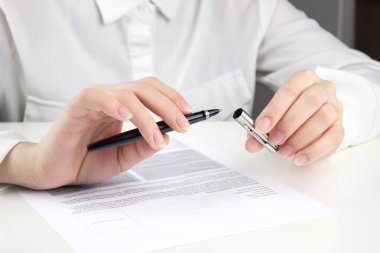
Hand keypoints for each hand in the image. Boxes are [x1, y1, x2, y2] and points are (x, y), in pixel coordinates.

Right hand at [0, 77, 191, 188]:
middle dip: (169, 106)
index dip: (173, 98)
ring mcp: (95, 100)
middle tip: (183, 125)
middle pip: (145, 88)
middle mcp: (112, 98)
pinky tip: (125, 116)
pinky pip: (96, 97)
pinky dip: (113, 104)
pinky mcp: (77, 107)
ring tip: (156, 137)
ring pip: (127, 94)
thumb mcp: (122, 158)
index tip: (191, 114)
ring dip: (146, 115)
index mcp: (124, 106)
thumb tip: (166, 137)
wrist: (53, 171)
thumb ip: (141, 147)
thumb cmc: (86, 161)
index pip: (152, 92)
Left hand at [246, 70, 343, 165]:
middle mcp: (322, 89)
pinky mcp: (340, 126)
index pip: (290, 89)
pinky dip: (315, 150)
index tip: (262, 127)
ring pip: (323, 118)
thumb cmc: (291, 110)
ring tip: (285, 152)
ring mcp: (335, 106)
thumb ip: (260, 129)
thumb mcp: (274, 114)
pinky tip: (300, 158)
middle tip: (274, 140)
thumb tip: (251, 144)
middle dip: (289, 123)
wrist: (312, 112)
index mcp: (303, 79)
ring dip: (301, 138)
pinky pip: (333, 137)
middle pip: (310, 101)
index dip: (275, 109)